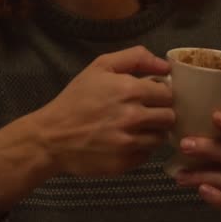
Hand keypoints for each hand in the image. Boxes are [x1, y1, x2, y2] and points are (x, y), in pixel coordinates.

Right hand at [37, 46, 174, 176]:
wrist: (51, 137)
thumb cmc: (75, 100)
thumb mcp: (100, 67)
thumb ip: (136, 58)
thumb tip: (166, 66)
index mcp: (130, 90)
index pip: (168, 94)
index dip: (160, 95)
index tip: (150, 97)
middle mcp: (133, 117)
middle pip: (169, 117)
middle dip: (159, 114)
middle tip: (144, 113)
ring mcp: (130, 143)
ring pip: (160, 138)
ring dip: (151, 132)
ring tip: (133, 128)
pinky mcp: (125, 163)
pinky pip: (146, 155)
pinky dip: (140, 149)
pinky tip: (124, 142)